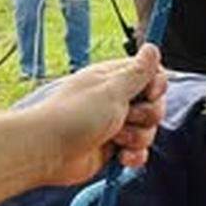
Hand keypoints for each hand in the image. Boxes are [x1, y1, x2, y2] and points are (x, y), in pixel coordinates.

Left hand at [41, 44, 167, 181]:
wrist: (48, 152)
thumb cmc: (75, 116)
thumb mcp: (112, 90)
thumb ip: (138, 72)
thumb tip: (152, 48)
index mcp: (114, 79)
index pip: (151, 76)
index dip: (157, 86)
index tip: (149, 93)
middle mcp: (116, 100)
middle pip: (154, 106)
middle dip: (147, 116)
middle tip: (126, 117)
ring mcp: (115, 125)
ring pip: (148, 131)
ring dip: (137, 138)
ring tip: (115, 138)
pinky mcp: (114, 148)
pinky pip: (139, 152)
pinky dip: (133, 156)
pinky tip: (120, 157)